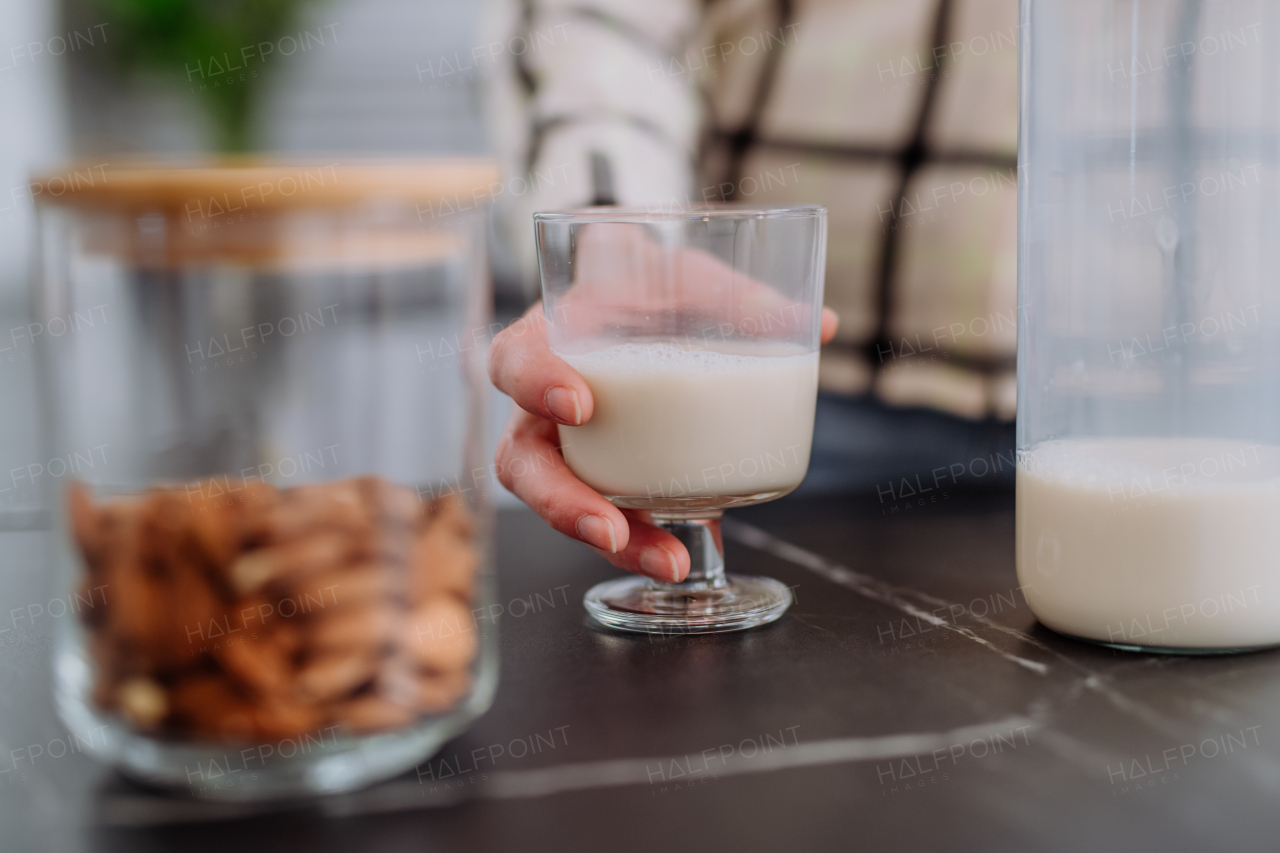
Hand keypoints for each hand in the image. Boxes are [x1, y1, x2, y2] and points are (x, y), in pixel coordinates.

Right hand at [489, 301, 837, 582]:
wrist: (646, 303)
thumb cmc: (652, 284)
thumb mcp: (689, 275)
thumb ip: (741, 297)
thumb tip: (820, 324)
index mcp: (548, 337)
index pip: (513, 361)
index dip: (535, 383)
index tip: (581, 404)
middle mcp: (542, 404)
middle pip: (522, 462)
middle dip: (560, 502)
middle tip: (609, 526)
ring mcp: (569, 448)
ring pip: (562, 504)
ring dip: (612, 538)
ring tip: (669, 560)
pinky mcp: (603, 478)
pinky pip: (611, 516)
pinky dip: (648, 539)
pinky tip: (688, 552)